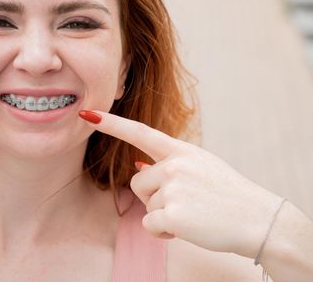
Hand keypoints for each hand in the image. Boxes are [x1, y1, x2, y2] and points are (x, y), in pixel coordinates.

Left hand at [79, 110, 282, 257]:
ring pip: (145, 204)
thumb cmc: (228, 194)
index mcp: (181, 151)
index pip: (140, 132)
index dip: (112, 123)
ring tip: (191, 214)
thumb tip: (137, 166)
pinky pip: (150, 224)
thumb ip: (169, 165)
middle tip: (184, 202)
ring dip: (161, 214)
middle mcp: (174, 165)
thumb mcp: (201, 167)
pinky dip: (163, 232)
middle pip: (137, 181)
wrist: (258, 219)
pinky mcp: (173, 213)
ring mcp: (173, 188)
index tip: (88, 114)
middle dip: (152, 196)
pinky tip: (188, 227)